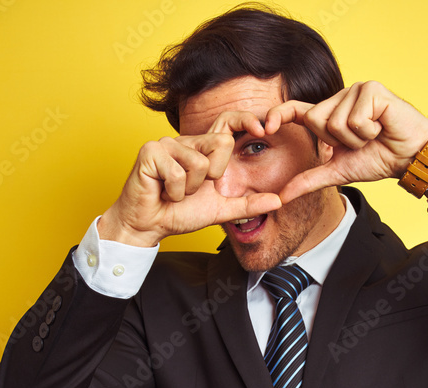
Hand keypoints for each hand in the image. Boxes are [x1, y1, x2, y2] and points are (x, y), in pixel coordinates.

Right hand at [100, 113, 281, 246]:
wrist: (149, 226)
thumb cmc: (179, 214)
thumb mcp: (221, 210)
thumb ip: (248, 204)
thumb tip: (279, 201)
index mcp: (202, 149)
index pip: (228, 123)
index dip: (246, 120)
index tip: (264, 131)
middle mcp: (186, 141)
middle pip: (221, 144)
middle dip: (212, 176)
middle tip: (192, 189)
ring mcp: (167, 143)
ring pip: (199, 164)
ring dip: (189, 189)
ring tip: (174, 192)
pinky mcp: (150, 151)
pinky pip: (177, 173)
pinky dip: (173, 192)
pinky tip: (162, 192)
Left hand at [264, 81, 427, 202]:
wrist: (410, 157)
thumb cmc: (378, 159)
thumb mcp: (337, 172)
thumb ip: (309, 180)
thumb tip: (281, 197)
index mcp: (329, 114)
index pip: (296, 111)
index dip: (278, 115)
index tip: (264, 128)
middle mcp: (339, 98)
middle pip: (316, 120)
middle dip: (338, 141)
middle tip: (361, 142)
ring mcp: (355, 90)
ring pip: (335, 121)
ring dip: (356, 138)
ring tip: (374, 135)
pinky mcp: (371, 89)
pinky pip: (355, 118)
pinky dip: (369, 131)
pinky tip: (382, 127)